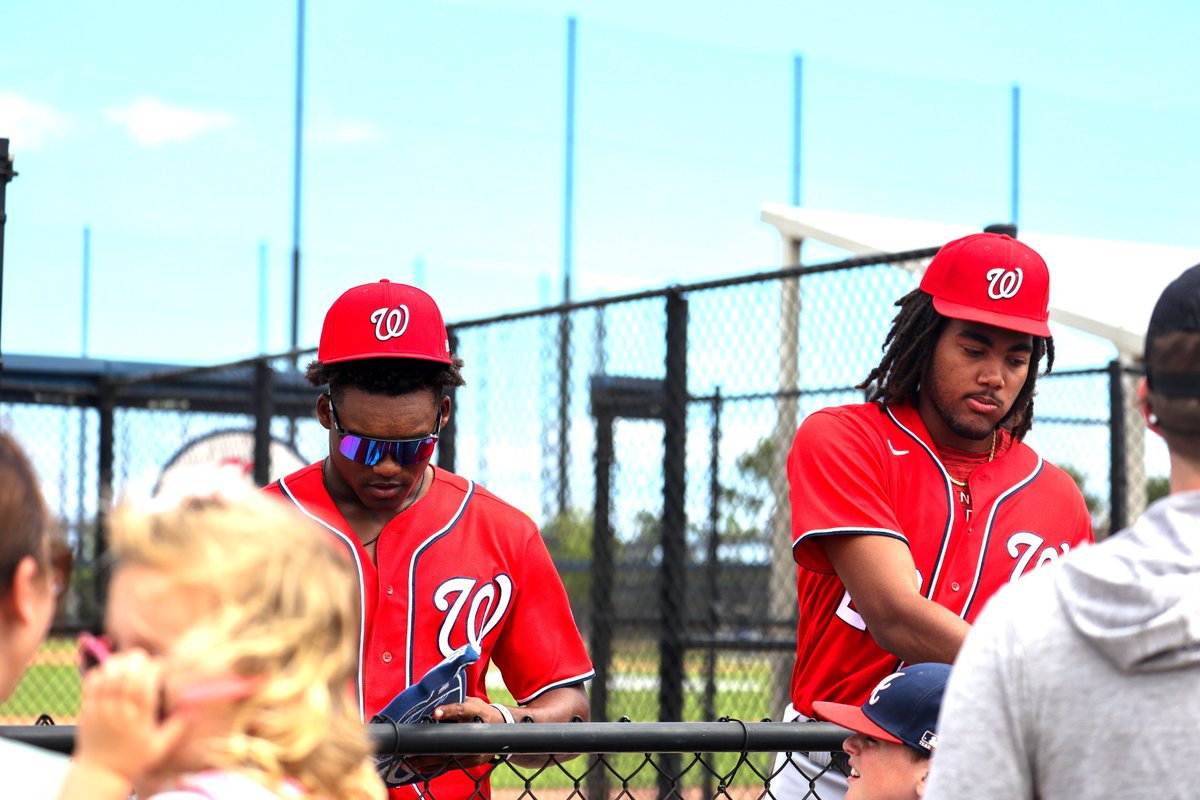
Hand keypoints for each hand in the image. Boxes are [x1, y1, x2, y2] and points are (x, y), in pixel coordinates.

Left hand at [72, 649, 190, 784]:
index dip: (155, 667)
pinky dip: (102, 670)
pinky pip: (92, 680)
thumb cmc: (132, 760)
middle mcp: (119, 709)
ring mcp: (101, 707)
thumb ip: (178, 727)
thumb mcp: (160, 747)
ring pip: (109, 673)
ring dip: (121, 662)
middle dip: (139, 660)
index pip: (146, 682)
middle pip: (127, 672)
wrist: (99, 773)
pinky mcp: (87, 707)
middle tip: (146, 660)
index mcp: (139, 717)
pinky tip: (111, 671)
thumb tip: (194, 710)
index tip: (162, 667)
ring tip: (130, 663)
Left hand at [402, 696, 502, 772]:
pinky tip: (421, 768)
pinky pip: (451, 766)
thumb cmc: (482, 712)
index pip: (461, 710)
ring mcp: (476, 748)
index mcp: (476, 711)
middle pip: (451, 739)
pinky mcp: (474, 760)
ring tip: (409, 761)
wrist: (504, 727)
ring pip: (449, 756)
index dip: (448, 711)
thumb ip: (455, 702)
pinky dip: (435, 767)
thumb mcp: (472, 702)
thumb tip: (431, 701)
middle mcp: (477, 731)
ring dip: (428, 760)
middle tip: (410, 748)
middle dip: (430, 746)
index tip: (434, 713)